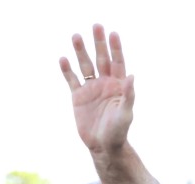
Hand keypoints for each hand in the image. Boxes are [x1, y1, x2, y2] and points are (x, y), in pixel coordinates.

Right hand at [59, 24, 134, 154]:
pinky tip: (63, 59)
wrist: (103, 146)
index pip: (117, 62)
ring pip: (85, 66)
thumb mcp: (125, 113)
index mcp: (118, 86)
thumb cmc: (118, 131)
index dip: (115, 48)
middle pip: (101, 59)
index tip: (112, 33)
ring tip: (76, 36)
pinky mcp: (78, 97)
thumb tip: (131, 76)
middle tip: (96, 26)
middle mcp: (105, 84)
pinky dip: (67, 70)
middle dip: (99, 43)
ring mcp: (91, 89)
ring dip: (81, 52)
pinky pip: (72, 80)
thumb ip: (128, 95)